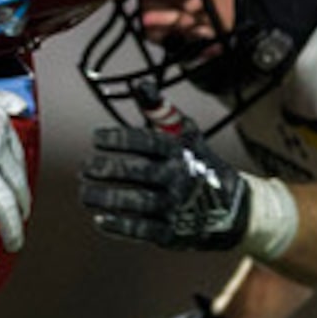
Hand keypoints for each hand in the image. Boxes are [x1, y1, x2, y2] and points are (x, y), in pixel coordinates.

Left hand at [79, 124, 254, 251]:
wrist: (233, 208)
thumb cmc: (197, 162)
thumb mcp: (185, 135)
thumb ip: (159, 111)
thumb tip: (139, 84)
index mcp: (180, 151)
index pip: (147, 142)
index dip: (119, 139)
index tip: (95, 138)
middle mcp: (179, 178)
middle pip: (138, 173)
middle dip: (107, 170)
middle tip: (84, 168)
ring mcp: (177, 207)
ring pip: (137, 203)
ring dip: (106, 199)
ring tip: (84, 194)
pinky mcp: (173, 233)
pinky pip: (142, 231)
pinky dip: (119, 227)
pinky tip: (99, 219)